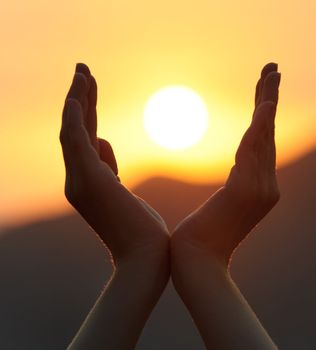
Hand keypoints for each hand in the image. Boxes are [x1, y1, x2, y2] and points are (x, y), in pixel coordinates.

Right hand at [61, 64, 169, 348]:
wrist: (146, 262)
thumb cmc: (142, 233)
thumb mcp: (125, 194)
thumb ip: (108, 167)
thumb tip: (101, 140)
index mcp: (90, 182)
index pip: (86, 139)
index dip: (88, 112)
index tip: (91, 90)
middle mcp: (79, 180)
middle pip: (77, 130)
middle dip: (81, 98)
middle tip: (83, 70)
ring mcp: (81, 182)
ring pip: (73, 131)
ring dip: (77, 100)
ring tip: (82, 72)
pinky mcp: (90, 182)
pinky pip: (77, 142)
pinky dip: (75, 118)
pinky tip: (77, 97)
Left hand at [171, 63, 280, 270]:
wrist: (196, 267)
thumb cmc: (200, 239)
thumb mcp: (218, 206)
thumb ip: (234, 184)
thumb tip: (237, 169)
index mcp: (259, 188)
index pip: (262, 143)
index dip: (264, 115)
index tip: (264, 91)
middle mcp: (267, 187)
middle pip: (268, 134)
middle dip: (269, 99)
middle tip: (273, 68)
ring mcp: (260, 190)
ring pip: (264, 138)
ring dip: (267, 103)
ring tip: (270, 74)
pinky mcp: (245, 192)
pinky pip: (253, 153)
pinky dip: (259, 128)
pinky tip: (264, 106)